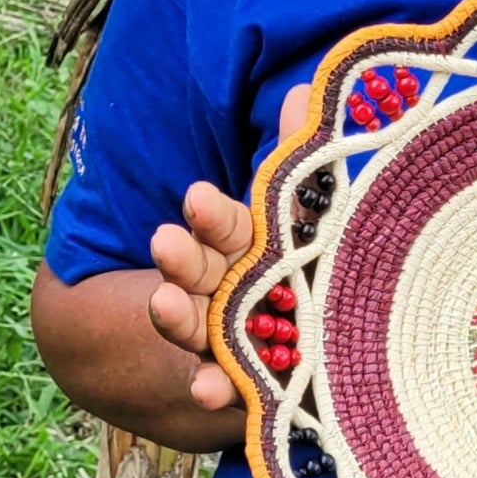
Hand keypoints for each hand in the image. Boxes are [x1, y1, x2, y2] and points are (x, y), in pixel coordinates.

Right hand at [148, 84, 311, 412]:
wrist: (307, 341)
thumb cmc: (311, 260)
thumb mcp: (306, 206)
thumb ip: (303, 153)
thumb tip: (306, 89)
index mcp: (250, 246)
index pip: (227, 225)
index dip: (211, 215)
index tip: (198, 196)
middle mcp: (234, 291)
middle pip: (202, 273)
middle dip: (183, 259)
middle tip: (165, 241)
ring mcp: (234, 339)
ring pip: (201, 324)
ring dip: (179, 317)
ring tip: (165, 305)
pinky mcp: (247, 382)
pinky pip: (226, 384)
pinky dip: (213, 388)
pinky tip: (203, 389)